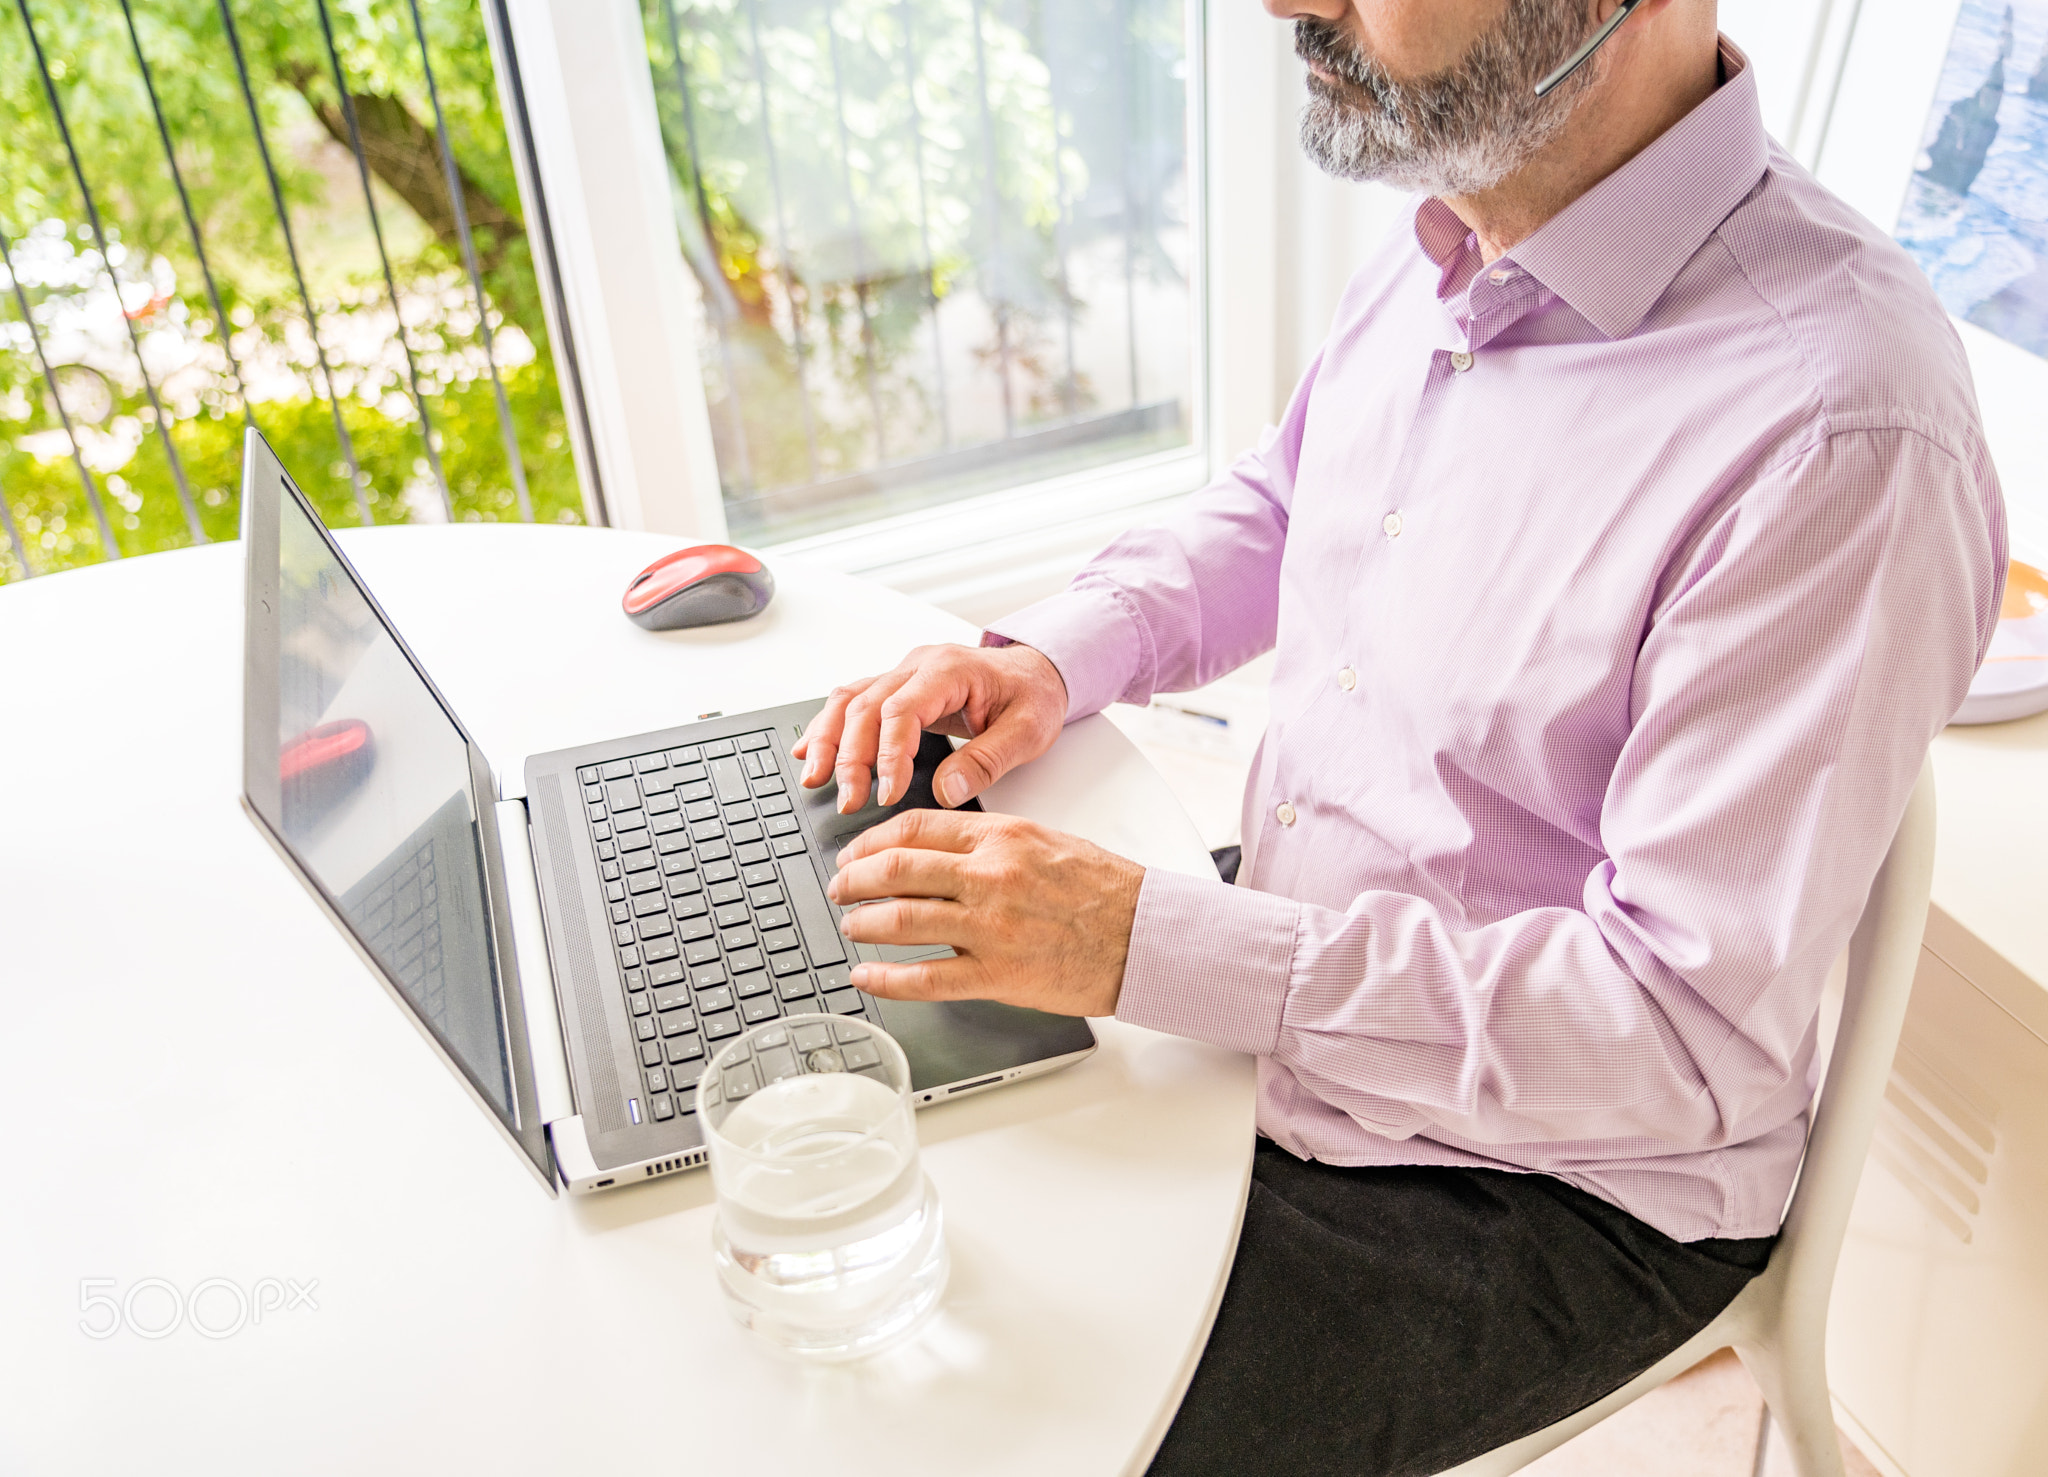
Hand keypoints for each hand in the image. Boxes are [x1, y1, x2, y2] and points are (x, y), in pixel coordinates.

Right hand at [793, 642, 1067, 814]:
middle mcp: (918, 666)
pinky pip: (852, 701)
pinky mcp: (897, 688)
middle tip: (849, 801)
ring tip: (814, 779)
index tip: (886, 794)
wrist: (1036, 672)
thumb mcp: (1028, 732)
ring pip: (849, 700)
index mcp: (950, 671)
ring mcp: (904, 674)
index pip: (902, 709)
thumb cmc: (1033, 696)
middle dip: (850, 757)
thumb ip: (987, 761)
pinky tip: (810, 751)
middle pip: (866, 705)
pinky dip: (828, 726)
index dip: (888, 754)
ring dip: (827, 740)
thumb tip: (945, 791)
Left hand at [827, 810, 1143, 1016]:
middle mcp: (990, 876)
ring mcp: (990, 927)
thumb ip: (990, 844)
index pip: (915, 827)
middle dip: (853, 879)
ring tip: (849, 925)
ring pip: (900, 920)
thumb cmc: (1104, 890)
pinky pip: (925, 978)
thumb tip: (938, 851)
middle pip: (895, 869)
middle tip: (839, 887)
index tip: (856, 852)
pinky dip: (885, 979)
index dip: (872, 840)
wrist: (1146, 935)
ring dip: (861, 923)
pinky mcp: (997, 974)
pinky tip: (866, 977)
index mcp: (1001, 836)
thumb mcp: (1044, 841)